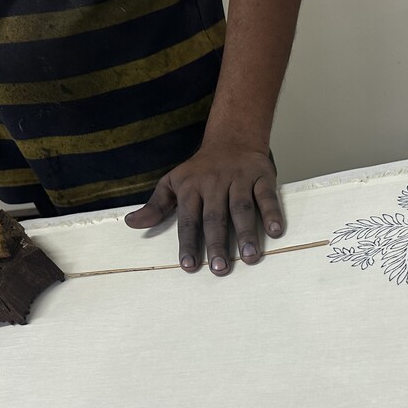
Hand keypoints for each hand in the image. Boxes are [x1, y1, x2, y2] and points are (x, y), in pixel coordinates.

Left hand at [124, 143, 283, 275]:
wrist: (232, 138)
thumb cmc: (200, 170)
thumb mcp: (173, 183)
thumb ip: (155, 206)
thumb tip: (131, 224)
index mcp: (191, 188)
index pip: (188, 220)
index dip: (188, 243)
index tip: (189, 266)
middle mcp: (214, 183)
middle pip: (215, 217)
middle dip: (217, 243)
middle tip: (221, 269)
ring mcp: (239, 179)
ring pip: (241, 207)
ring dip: (246, 233)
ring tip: (250, 257)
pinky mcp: (262, 176)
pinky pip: (266, 195)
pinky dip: (272, 212)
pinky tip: (276, 232)